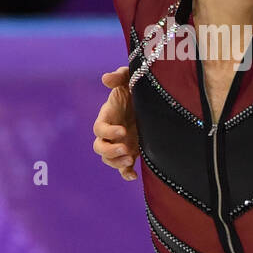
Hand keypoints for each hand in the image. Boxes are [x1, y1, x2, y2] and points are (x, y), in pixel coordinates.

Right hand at [92, 66, 139, 180]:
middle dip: (110, 151)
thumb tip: (106, 79)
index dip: (108, 131)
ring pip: (109, 159)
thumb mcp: (130, 79)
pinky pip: (123, 168)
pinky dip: (126, 174)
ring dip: (117, 162)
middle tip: (126, 150)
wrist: (152, 102)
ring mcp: (120, 144)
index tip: (123, 130)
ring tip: (131, 160)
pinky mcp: (132, 152)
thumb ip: (119, 76)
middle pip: (99, 147)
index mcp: (108, 117)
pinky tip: (133, 176)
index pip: (99, 128)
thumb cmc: (137, 88)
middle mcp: (111, 133)